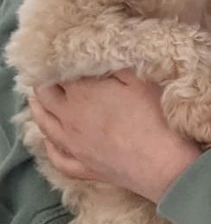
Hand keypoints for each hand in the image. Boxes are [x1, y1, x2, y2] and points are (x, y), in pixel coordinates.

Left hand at [29, 71, 200, 200]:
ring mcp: (72, 146)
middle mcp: (68, 118)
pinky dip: (50, 147)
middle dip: (43, 83)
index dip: (58, 62)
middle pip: (44, 96)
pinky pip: (57, 158)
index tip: (61, 56)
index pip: (58, 72)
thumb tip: (99, 54)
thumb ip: (116, 65)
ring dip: (37, 109)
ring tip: (35, 100)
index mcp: (81, 93)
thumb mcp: (140, 80)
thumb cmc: (155, 118)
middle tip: (47, 74)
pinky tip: (50, 142)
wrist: (163, 165)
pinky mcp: (82, 168)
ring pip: (44, 125)